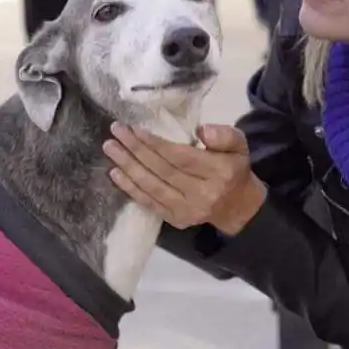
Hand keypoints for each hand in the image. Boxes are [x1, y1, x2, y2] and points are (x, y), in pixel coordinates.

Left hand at [102, 122, 266, 234]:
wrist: (236, 206)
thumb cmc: (233, 168)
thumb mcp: (238, 145)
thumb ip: (224, 135)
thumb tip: (201, 130)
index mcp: (219, 172)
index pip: (180, 157)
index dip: (155, 144)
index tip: (135, 129)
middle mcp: (202, 194)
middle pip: (162, 170)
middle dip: (135, 150)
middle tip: (116, 132)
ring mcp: (187, 210)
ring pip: (151, 186)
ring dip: (127, 167)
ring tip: (110, 148)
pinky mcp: (176, 220)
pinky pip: (149, 202)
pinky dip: (130, 188)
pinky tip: (115, 173)